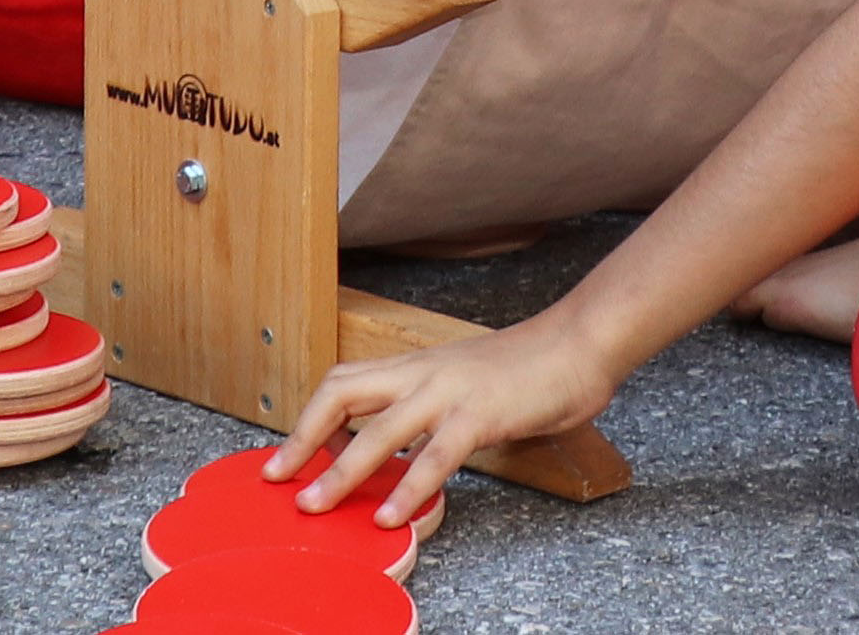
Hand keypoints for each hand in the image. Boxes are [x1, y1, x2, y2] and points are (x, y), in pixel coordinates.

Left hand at [265, 311, 626, 525]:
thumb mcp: (464, 383)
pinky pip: (434, 455)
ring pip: (377, 430)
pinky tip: (393, 515)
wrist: (579, 343)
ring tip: (316, 505)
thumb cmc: (528, 369)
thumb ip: (431, 410)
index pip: (343, 381)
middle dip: (302, 438)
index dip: (309, 418)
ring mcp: (448, 391)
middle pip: (340, 393)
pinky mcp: (480, 414)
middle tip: (278, 478)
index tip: (287, 455)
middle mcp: (422, 373)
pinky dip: (408, 489)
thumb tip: (402, 451)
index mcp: (416, 366)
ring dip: (340, 472)